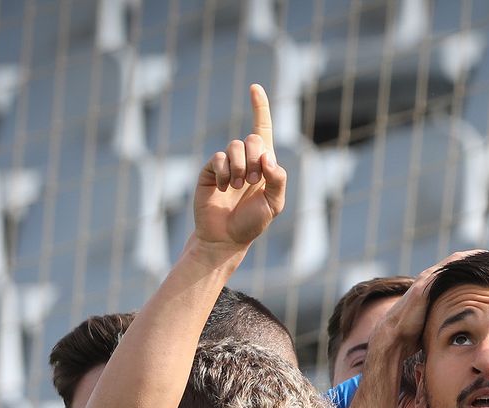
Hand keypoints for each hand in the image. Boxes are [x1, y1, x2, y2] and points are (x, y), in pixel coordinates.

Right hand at [193, 84, 286, 249]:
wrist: (226, 238)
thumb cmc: (252, 222)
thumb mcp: (274, 204)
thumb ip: (278, 180)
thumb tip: (269, 157)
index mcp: (263, 164)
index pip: (262, 130)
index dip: (260, 108)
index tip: (255, 88)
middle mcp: (245, 160)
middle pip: (252, 138)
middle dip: (255, 157)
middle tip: (252, 180)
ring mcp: (226, 164)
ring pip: (235, 147)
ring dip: (240, 168)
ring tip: (238, 187)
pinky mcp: (210, 170)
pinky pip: (218, 158)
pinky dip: (224, 173)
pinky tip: (224, 188)